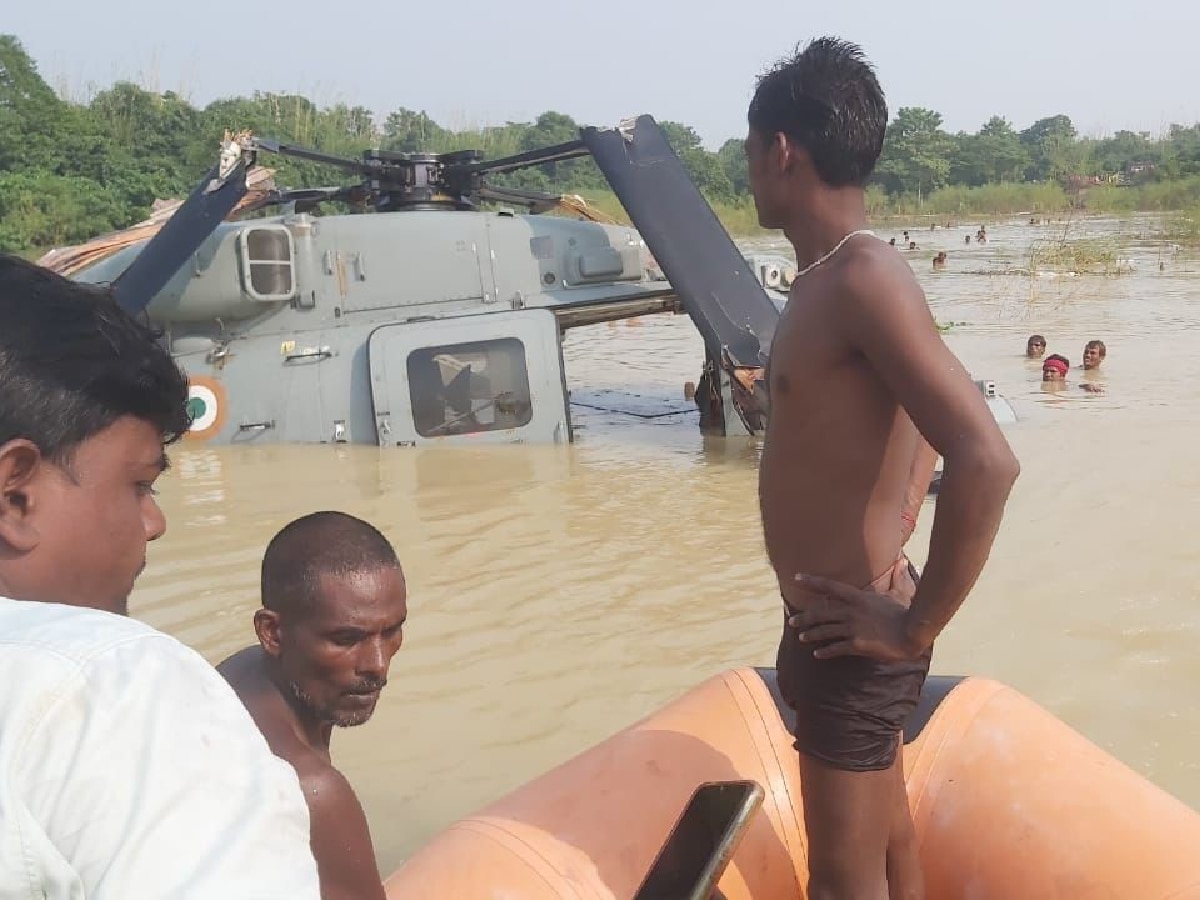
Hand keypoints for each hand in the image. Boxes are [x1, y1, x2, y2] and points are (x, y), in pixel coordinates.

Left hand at [787, 561, 925, 661]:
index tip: (796, 578)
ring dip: (811, 635)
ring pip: (825, 631)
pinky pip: (836, 648)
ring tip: (802, 638)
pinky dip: (825, 652)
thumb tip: (903, 561)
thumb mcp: (900, 593)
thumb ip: (897, 577)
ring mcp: (853, 628)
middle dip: (805, 618)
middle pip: (821, 613)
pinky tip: (818, 654)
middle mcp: (851, 611)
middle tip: (792, 621)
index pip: (830, 586)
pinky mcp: (857, 645)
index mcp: (858, 597)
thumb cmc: (906, 613)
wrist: (912, 634)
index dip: (812, 581)